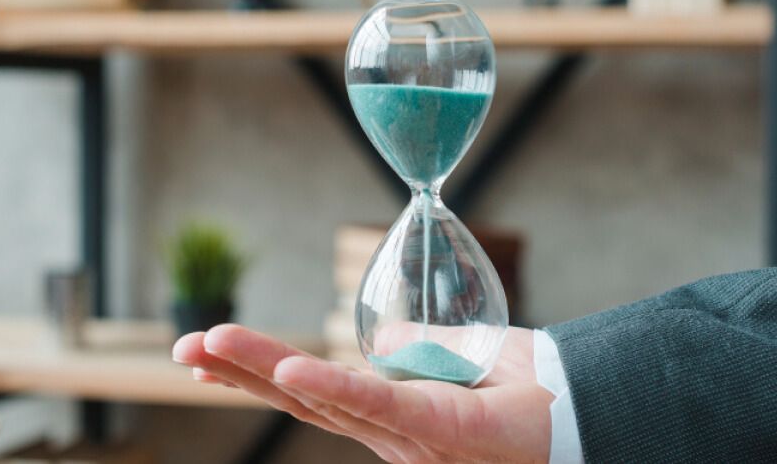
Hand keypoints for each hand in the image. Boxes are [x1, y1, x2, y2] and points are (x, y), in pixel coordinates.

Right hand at [172, 325, 551, 463]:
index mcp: (392, 417)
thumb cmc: (533, 396)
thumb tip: (382, 340)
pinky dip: (332, 386)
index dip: (257, 375)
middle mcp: (391, 434)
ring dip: (262, 369)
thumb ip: (421, 348)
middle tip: (182, 348)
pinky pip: (381, 405)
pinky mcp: (443, 427)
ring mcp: (413, 436)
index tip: (206, 355)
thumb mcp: (467, 358)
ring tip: (208, 344)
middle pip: (301, 400)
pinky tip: (291, 371)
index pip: (311, 395)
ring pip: (325, 399)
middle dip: (237, 373)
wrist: (594, 419)